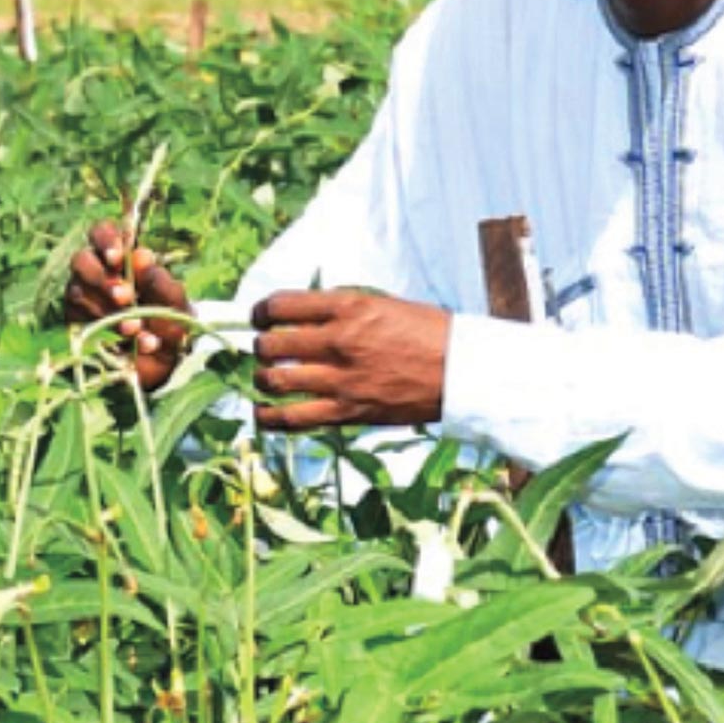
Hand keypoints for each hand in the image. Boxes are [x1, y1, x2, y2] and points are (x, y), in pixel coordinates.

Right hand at [64, 219, 193, 391]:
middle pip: (81, 260)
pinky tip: (127, 342)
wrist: (166, 362)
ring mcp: (82, 298)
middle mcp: (96, 273)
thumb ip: (159, 280)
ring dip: (107, 310)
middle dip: (102, 278)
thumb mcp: (174, 302)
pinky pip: (76, 321)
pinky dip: (102, 331)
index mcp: (121, 257)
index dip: (105, 240)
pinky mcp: (75, 324)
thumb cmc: (170, 320)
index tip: (118, 258)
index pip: (101, 232)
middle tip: (125, 297)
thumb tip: (141, 255)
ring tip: (136, 329)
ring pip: (76, 292)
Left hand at [251, 289, 451, 431]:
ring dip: (262, 377)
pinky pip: (291, 418)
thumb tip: (305, 314)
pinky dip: (268, 417)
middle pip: (270, 344)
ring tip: (268, 377)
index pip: (280, 306)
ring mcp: (340, 380)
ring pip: (273, 379)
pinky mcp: (346, 412)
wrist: (463, 371)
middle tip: (267, 349)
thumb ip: (342, 308)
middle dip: (261, 346)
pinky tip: (263, 412)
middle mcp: (337, 342)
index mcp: (348, 308)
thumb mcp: (384, 304)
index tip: (261, 318)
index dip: (261, 312)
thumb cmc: (429, 333)